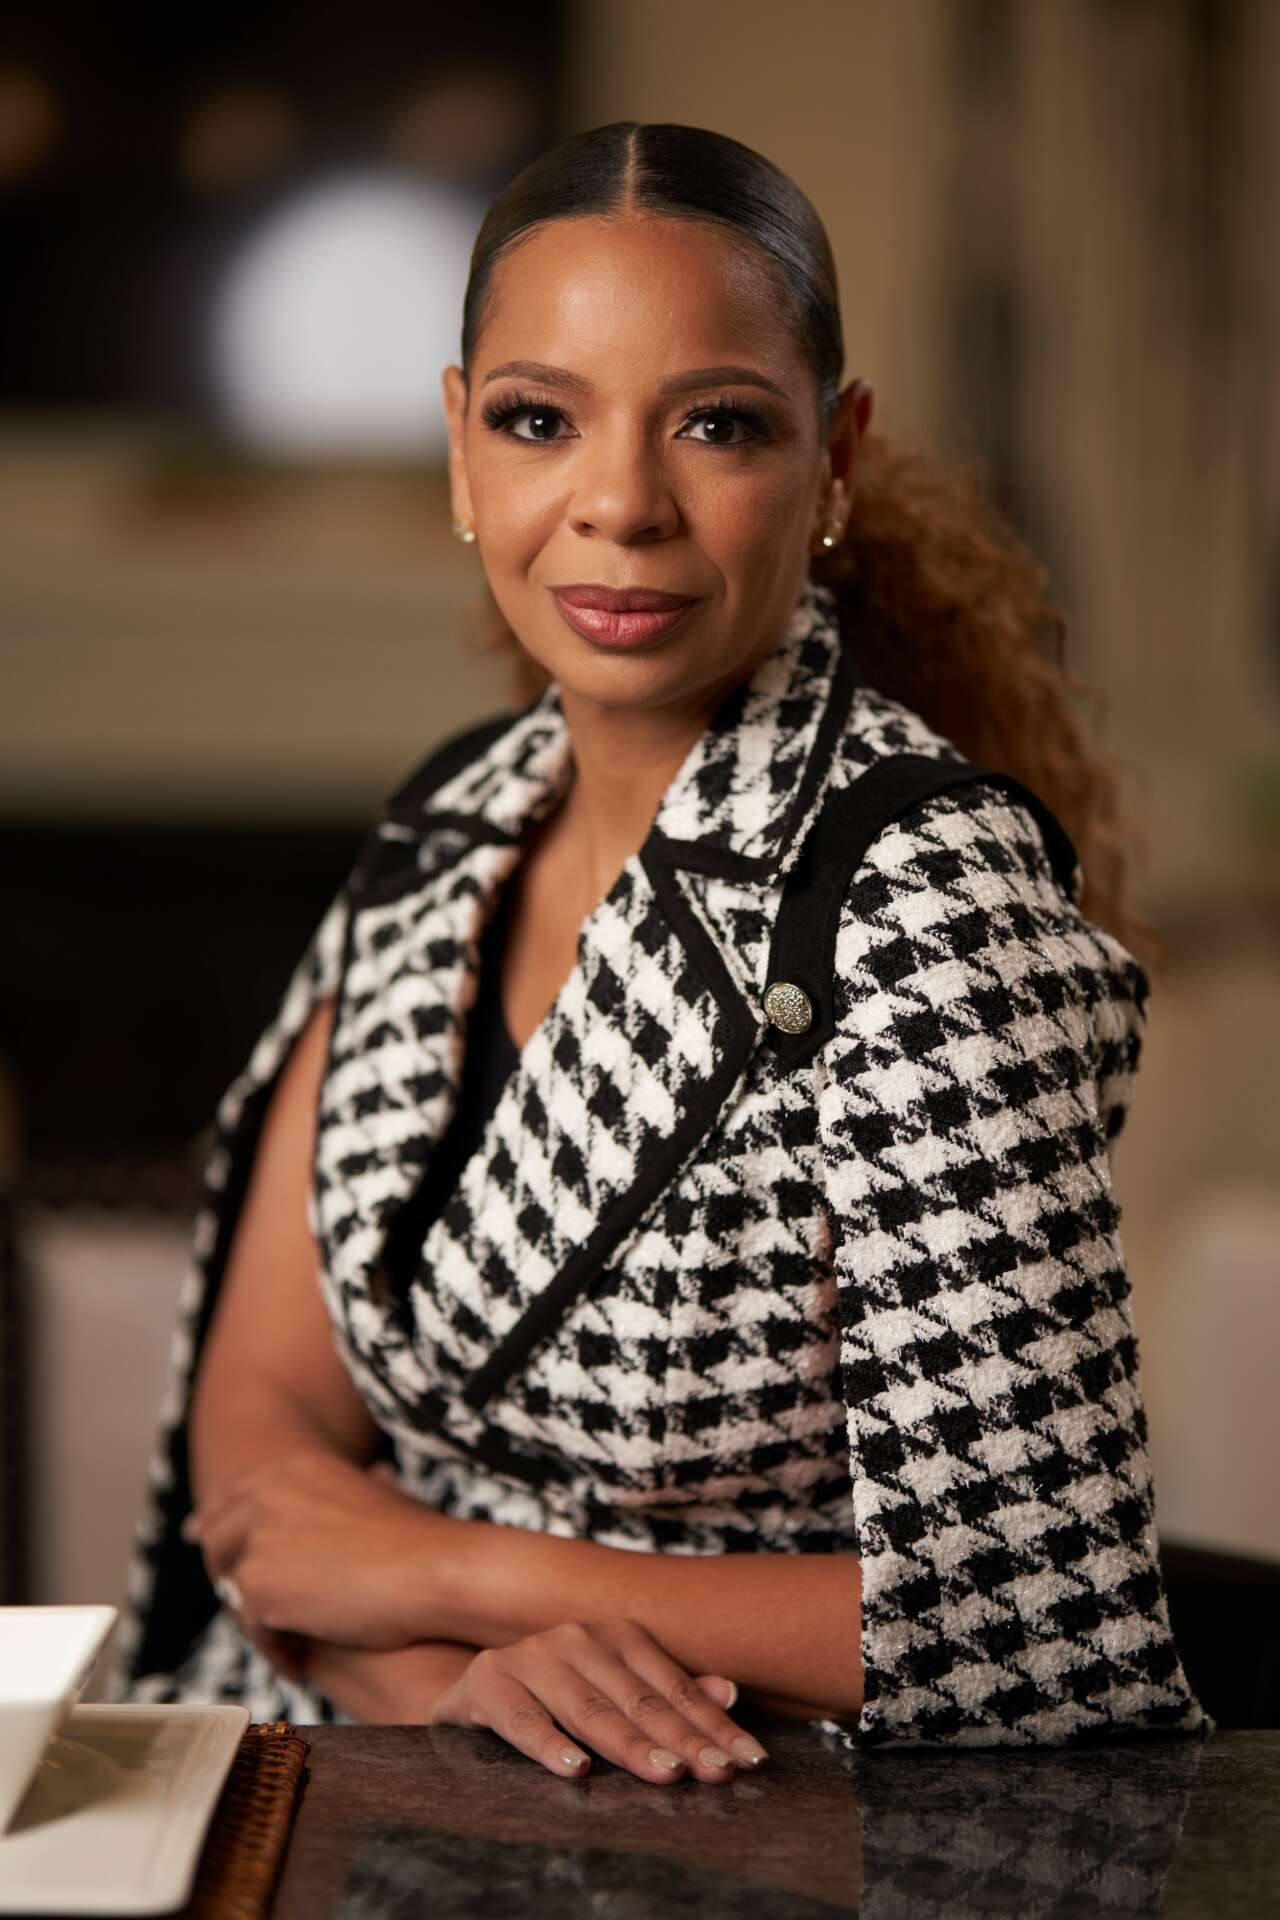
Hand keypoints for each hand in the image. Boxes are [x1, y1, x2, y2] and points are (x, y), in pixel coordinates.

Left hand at [183, 1446, 454, 1648]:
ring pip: (234, 1589)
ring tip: (293, 1643)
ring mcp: (258, 1540)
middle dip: (222, 1570)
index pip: (234, 1495)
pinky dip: (276, 1650)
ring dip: (259, 1617)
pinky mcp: (258, 1587)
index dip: (217, 1521)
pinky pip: (253, 1628)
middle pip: (216, 1537)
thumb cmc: (419, 1540)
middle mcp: (266, 1495)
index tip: (201, 1536)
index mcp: (292, 1468)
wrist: (433, 1570)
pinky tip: (301, 1663)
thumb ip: (341, 1496)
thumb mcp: (376, 1494)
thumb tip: (373, 1476)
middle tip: (238, 1602)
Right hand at [428, 1616, 767, 1784]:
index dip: (713, 1726)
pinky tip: (576, 1770)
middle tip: (719, 1773)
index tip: (750, 1760)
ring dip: (630, 1744)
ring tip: (666, 1771)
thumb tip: (729, 1692)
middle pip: (639, 1700)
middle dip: (684, 1739)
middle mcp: (576, 1638)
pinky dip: (549, 1745)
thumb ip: (669, 1693)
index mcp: (616, 1637)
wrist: (470, 1694)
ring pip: (589, 1709)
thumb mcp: (613, 1693)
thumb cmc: (554, 1700)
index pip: (674, 1688)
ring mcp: (531, 1657)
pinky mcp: (487, 1682)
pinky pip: (521, 1718)